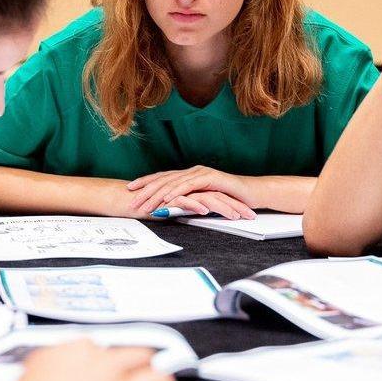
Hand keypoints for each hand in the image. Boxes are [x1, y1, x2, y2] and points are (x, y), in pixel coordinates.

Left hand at [126, 166, 258, 218]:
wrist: (252, 194)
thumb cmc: (231, 199)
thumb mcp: (205, 201)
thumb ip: (189, 201)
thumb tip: (171, 209)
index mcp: (189, 175)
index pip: (163, 178)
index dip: (145, 182)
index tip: (129, 189)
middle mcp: (193, 171)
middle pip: (164, 179)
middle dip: (145, 190)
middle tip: (131, 199)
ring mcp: (201, 173)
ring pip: (174, 183)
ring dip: (157, 194)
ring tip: (144, 203)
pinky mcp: (210, 178)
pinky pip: (189, 186)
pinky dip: (176, 192)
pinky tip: (166, 199)